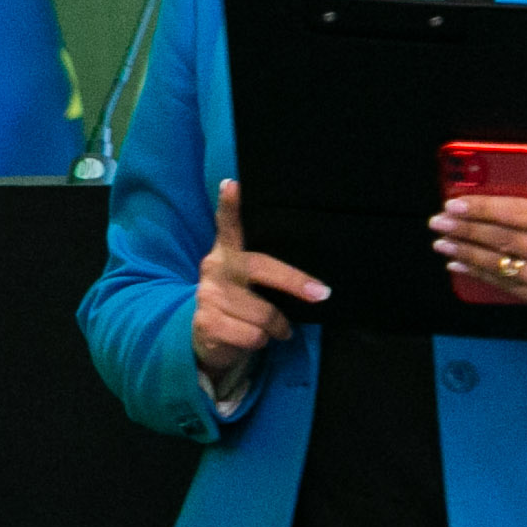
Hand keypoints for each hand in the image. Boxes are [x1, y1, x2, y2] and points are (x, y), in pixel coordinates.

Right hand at [195, 180, 326, 380]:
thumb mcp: (249, 281)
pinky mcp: (207, 322)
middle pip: (261, 267)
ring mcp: (208, 294)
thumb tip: (310, 276)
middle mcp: (214, 267)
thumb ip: (265, 267)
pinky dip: (262, 342)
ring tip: (275, 328)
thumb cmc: (240, 305)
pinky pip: (253, 335)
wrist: (208, 341)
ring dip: (277, 327)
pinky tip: (254, 338)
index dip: (230, 205)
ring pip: (264, 313)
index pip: (228, 224)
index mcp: (227, 251)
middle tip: (320, 293)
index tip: (233, 185)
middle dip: (295, 282)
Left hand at [433, 190, 526, 313]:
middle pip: (501, 239)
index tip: (454, 203)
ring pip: (498, 264)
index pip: (514, 213)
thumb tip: (501, 188)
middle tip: (439, 221)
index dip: (480, 208)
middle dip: (464, 229)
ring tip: (442, 241)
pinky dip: (477, 273)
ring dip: (464, 252)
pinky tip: (459, 262)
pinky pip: (504, 285)